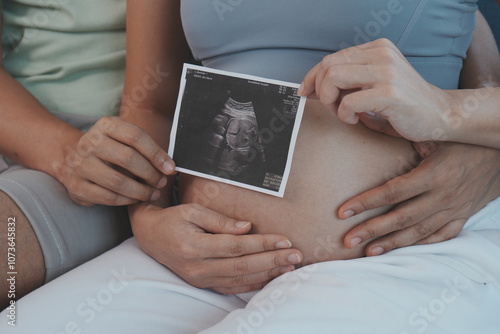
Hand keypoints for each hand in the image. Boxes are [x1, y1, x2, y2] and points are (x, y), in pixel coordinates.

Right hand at [53, 116, 175, 205]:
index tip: (170, 168)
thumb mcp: (124, 140)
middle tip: (162, 183)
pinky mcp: (76, 185)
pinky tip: (136, 199)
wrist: (71, 158)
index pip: (136, 136)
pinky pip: (108, 197)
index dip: (157, 154)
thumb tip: (169, 167)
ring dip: (141, 191)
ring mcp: (80, 164)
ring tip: (153, 193)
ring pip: (118, 182)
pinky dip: (127, 201)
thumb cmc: (110, 150)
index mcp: (106, 125)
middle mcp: (90, 142)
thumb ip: (145, 149)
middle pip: (128, 158)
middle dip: (150, 174)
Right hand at [130, 203, 302, 293]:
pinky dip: (252, 284)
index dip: (261, 244)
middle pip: (241, 266)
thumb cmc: (173, 219)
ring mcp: (199, 279)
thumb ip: (219, 220)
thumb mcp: (192, 211)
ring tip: (289, 267)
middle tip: (296, 255)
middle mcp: (197, 267)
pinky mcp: (203, 284)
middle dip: (271, 261)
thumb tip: (247, 227)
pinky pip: (231, 287)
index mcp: (193, 246)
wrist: (151, 237)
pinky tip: (270, 278)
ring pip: (239, 280)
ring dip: (266, 274)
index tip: (284, 239)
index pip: (234, 247)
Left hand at [298, 38, 452, 142]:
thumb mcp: (375, 84)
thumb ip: (351, 81)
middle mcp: (381, 55)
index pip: (332, 58)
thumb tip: (314, 87)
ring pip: (333, 78)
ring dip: (330, 101)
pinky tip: (357, 119)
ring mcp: (386, 72)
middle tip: (331, 107)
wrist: (441, 116)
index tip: (305, 92)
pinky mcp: (389, 93)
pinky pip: (348, 102)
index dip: (312, 76)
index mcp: (377, 49)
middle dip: (320, 90)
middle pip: (328, 66)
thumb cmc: (404, 105)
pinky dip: (345, 115)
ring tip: (343, 113)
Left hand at [339, 142, 499, 255]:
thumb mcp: (430, 134)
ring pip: (419, 232)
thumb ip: (397, 133)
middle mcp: (443, 196)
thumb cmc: (459, 139)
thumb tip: (363, 118)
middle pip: (401, 218)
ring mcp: (454, 209)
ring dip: (392, 243)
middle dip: (372, 230)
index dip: (365, 203)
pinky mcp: (462, 216)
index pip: (392, 192)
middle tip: (348, 240)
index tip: (343, 212)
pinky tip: (401, 249)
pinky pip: (440, 236)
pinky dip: (420, 244)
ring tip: (368, 252)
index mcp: (433, 174)